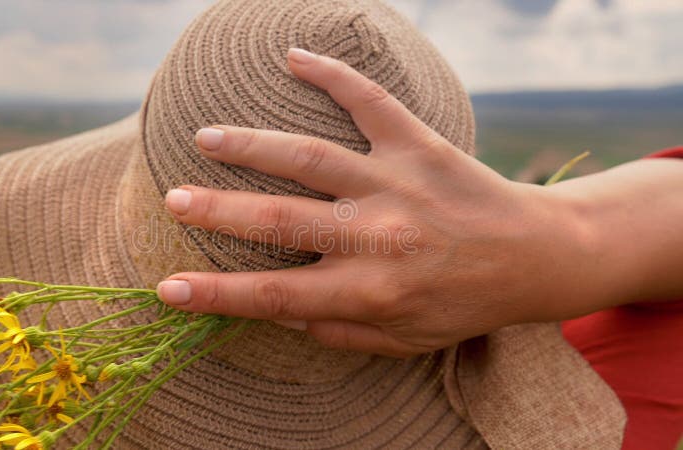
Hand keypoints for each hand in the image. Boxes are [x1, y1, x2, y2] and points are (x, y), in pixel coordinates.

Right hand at [155, 48, 630, 356]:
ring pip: (309, 158)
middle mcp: (376, 235)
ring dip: (251, 146)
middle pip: (279, 222)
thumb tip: (282, 315)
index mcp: (369, 289)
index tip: (168, 288)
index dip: (216, 295)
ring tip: (207, 137)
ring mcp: (396, 183)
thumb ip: (341, 333)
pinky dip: (332, 75)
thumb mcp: (404, 341)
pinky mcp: (419, 144)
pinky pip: (370, 101)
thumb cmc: (462, 303)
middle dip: (217, 211)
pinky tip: (294, 56)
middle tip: (173, 199)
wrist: (534, 256)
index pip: (275, 296)